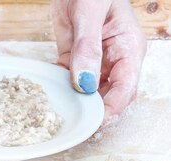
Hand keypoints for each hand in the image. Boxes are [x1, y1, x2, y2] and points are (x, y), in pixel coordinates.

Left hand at [51, 0, 146, 123]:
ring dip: (77, 103)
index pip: (126, 88)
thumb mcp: (90, 14)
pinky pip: (69, 79)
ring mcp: (94, 60)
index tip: (96, 122)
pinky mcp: (74, 57)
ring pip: (88, 91)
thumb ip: (88, 48)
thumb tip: (84, 82)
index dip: (112, 109)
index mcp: (128, 49)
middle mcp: (114, 59)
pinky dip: (61, 87)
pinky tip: (50, 94)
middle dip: (95, 112)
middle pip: (109, 95)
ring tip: (62, 116)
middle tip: (76, 126)